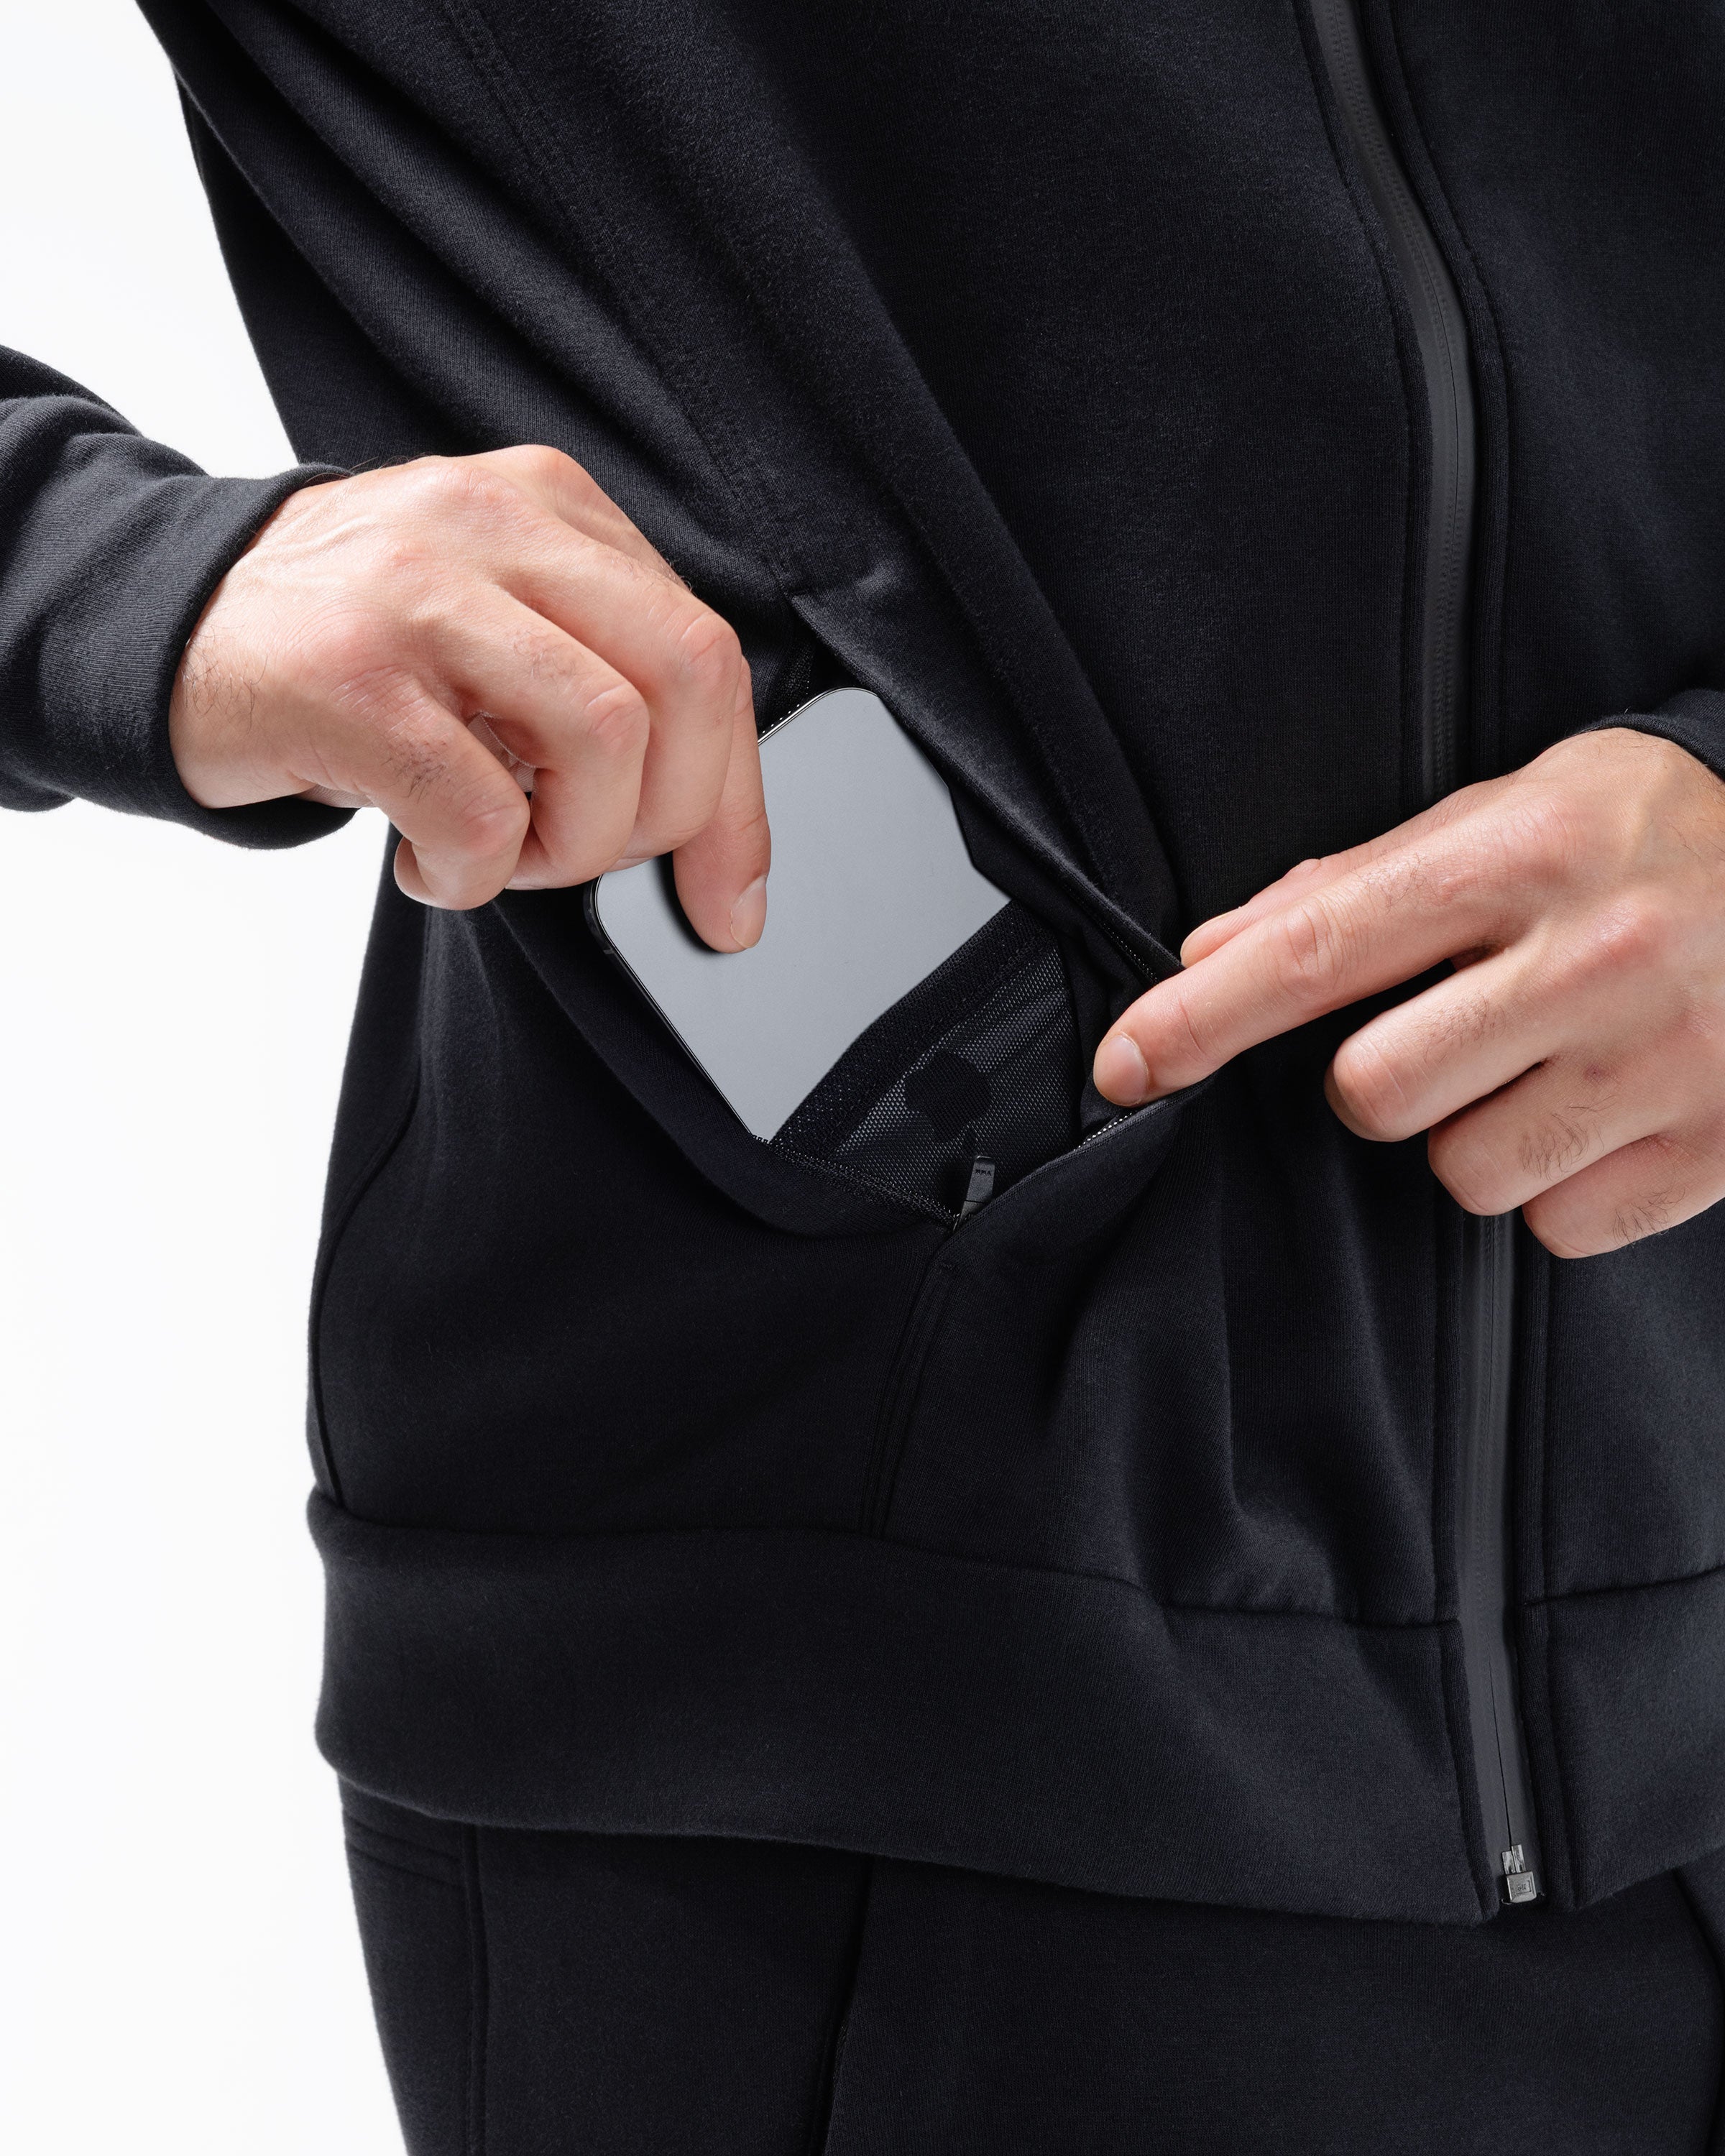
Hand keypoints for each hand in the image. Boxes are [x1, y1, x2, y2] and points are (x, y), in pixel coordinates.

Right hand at [169, 448, 767, 946]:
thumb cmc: (348, 648)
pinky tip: (426, 861)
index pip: (706, 651)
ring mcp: (418, 593)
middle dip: (674, 817)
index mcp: (549, 507)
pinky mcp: (349, 678)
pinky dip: (472, 875)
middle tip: (591, 857)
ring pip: (606, 741)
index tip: (730, 897)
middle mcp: (492, 525)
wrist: (161, 627)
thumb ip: (601, 679)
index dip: (738, 799)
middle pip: (688, 681)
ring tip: (501, 852)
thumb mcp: (493, 625)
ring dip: (570, 847)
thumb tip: (717, 840)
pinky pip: (482, 813)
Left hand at [1093, 728, 1724, 1257]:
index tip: (1123, 1063)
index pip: (1320, 948)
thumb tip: (1209, 951)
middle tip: (1451, 1032)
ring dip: (1474, 1136)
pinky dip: (1559, 1184)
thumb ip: (1354, 885)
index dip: (1201, 1017)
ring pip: (1463, 1174)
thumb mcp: (1510, 813)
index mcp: (1528, 852)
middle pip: (1374, 1091)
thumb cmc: (1646, 840)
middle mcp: (1600, 953)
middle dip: (1379, 1079)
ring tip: (1546, 1065)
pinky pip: (1556, 1227)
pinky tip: (1604, 1110)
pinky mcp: (1718, 1148)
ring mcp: (1670, 1059)